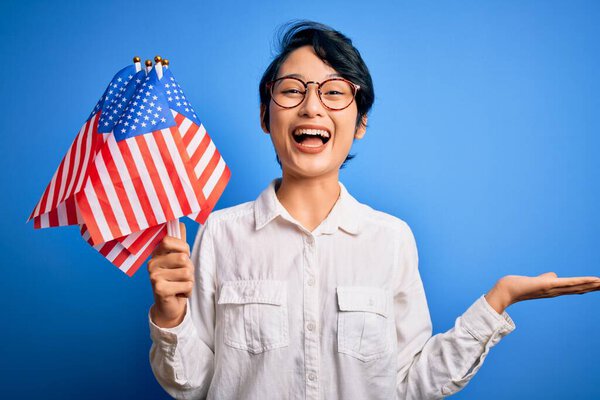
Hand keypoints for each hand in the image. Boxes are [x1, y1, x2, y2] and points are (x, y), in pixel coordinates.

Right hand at [148, 222, 193, 327]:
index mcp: (155, 254)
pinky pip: (187, 284)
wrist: (169, 305)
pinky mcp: (159, 289)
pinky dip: (188, 291)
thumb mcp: (178, 259)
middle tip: (181, 276)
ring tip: (180, 284)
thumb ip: (179, 242)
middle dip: (189, 268)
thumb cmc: (176, 279)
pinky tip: (179, 293)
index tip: (182, 257)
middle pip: (183, 258)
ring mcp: (153, 276)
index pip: (169, 240)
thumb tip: (180, 223)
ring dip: (189, 281)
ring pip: (187, 272)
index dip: (183, 248)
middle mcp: (151, 264)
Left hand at [485, 272, 599, 313]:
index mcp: (554, 290)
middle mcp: (556, 292)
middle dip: (594, 288)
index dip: (588, 287)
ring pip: (577, 287)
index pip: (575, 288)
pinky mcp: (548, 285)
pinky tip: (592, 280)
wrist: (506, 290)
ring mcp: (553, 289)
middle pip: (580, 289)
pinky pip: (568, 283)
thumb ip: (547, 278)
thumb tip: (554, 276)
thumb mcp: (537, 280)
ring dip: (592, 285)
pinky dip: (581, 281)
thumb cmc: (520, 285)